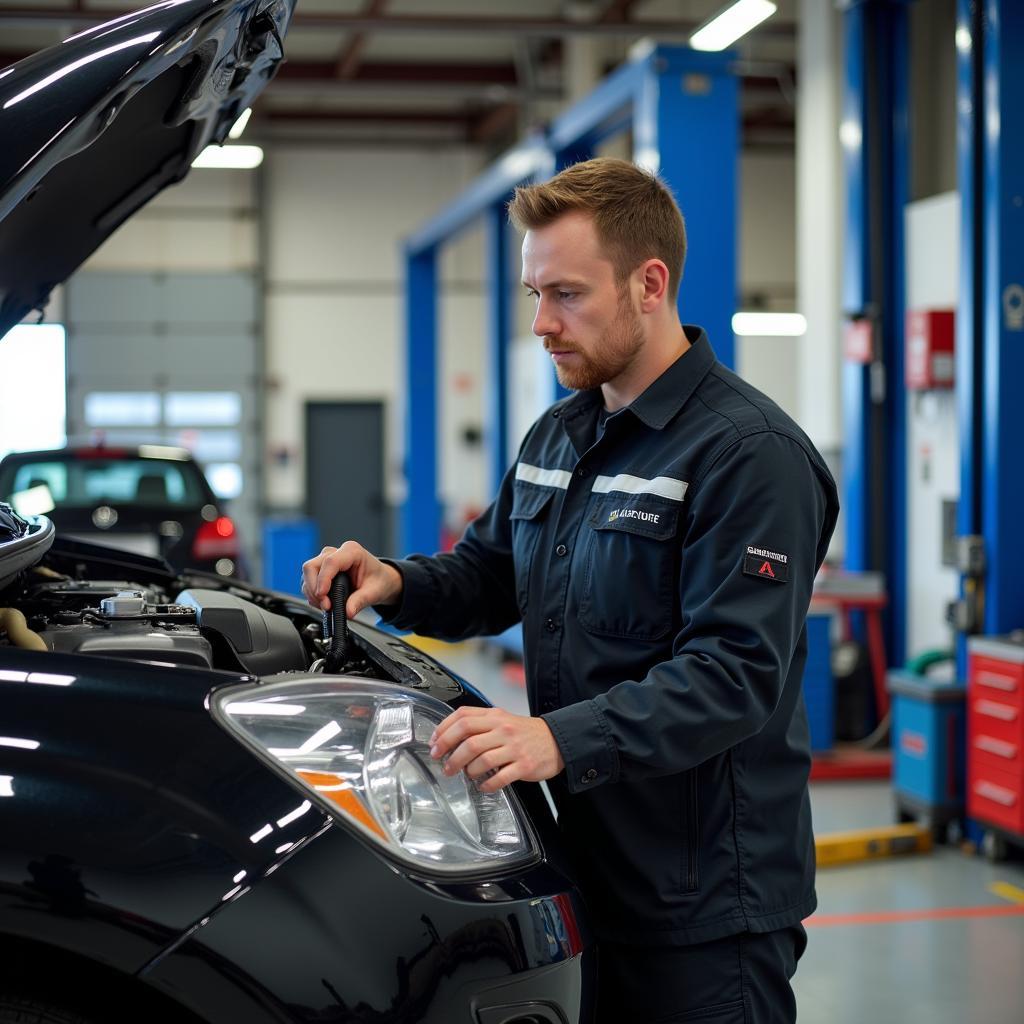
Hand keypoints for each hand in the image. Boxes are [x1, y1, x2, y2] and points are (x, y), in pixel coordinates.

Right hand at [301, 541, 402, 617]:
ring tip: (327, 606)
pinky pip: (308, 581)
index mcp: (352, 552)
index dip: (323, 579)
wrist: (379, 580)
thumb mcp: (374, 592)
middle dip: (314, 588)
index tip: (323, 596)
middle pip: (312, 566)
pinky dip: (312, 594)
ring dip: (312, 593)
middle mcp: (336, 552)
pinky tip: (324, 603)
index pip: (330, 562)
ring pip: (307, 574)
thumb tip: (348, 612)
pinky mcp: (320, 570)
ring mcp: (325, 560)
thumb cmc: (378, 580)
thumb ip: (361, 601)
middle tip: (325, 605)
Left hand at [429, 706, 564, 792]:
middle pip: (468, 741)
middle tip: (445, 766)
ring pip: (481, 760)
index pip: (463, 718)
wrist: (556, 740)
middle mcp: (503, 729)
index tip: (434, 744)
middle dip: (451, 756)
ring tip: (466, 775)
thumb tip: (449, 736)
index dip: (444, 731)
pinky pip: (500, 778)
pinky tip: (483, 786)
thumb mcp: (501, 719)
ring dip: (468, 771)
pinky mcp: (524, 765)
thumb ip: (478, 724)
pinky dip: (487, 785)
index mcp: (495, 716)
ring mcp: (514, 748)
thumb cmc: (523, 732)